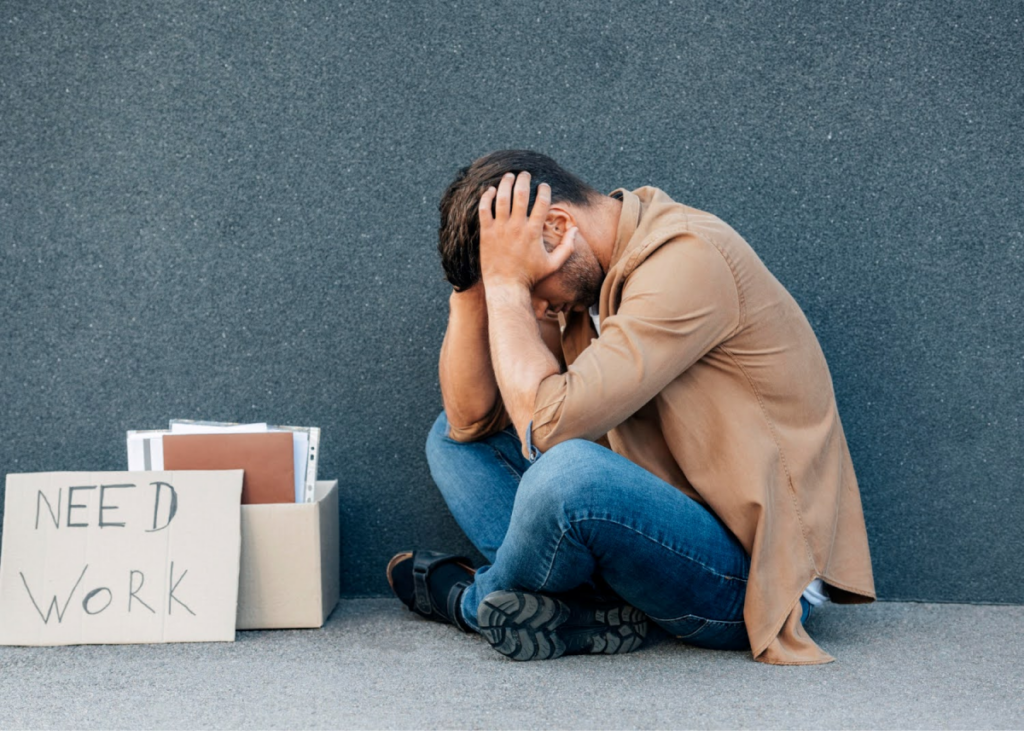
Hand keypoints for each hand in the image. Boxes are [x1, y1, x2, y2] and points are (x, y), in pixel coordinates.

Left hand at [478, 172, 576, 290]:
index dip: (544, 190)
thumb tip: (576, 229)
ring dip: (506, 183)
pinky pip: (485, 209)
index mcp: (534, 232)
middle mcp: (517, 227)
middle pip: (521, 194)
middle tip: (525, 174)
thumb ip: (567, 247)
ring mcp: (500, 229)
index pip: (542, 202)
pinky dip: (487, 197)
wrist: (507, 287)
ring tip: (509, 175)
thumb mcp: (554, 264)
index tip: (543, 185)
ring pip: (502, 198)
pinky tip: (490, 190)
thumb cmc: (531, 277)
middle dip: (524, 180)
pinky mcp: (486, 233)